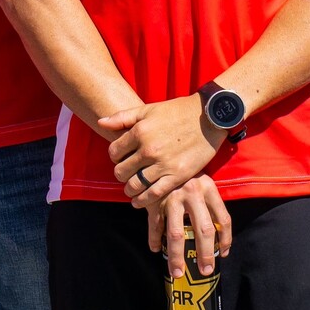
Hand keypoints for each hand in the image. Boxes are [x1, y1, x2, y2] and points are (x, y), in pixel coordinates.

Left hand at [102, 95, 225, 210]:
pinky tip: (138, 201)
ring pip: (134, 185)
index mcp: (140, 131)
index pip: (113, 152)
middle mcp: (149, 149)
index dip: (114, 157)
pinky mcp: (177, 175)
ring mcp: (163, 164)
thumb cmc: (177, 111)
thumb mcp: (148, 109)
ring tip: (131, 188)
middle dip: (121, 173)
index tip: (121, 158)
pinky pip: (153, 194)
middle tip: (127, 173)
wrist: (209, 116)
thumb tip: (101, 122)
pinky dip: (142, 200)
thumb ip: (123, 117)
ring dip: (129, 189)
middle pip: (121, 171)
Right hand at [144, 175, 231, 279]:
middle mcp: (192, 193)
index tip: (223, 254)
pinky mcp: (154, 201)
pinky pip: (154, 226)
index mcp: (209, 188)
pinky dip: (154, 240)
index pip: (223, 219)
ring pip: (176, 234)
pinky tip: (155, 249)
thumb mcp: (202, 183)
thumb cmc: (186, 173)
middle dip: (205, 254)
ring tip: (177, 272)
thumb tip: (218, 238)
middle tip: (205, 271)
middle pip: (203, 230)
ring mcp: (172, 198)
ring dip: (176, 257)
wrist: (162, 154)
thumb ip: (210, 205)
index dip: (225, 240)